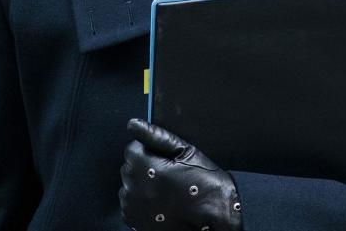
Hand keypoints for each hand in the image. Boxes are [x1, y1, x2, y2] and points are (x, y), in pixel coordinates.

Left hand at [119, 118, 241, 230]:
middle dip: (145, 169)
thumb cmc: (205, 184)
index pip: (133, 149)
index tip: (166, 161)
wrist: (215, 218)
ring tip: (167, 192)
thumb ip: (157, 136)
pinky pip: (132, 205)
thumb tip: (134, 124)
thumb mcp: (186, 152)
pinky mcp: (134, 221)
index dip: (151, 152)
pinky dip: (143, 203)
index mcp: (143, 164)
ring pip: (130, 186)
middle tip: (169, 177)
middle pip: (130, 168)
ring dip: (143, 186)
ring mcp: (132, 206)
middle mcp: (133, 186)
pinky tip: (162, 204)